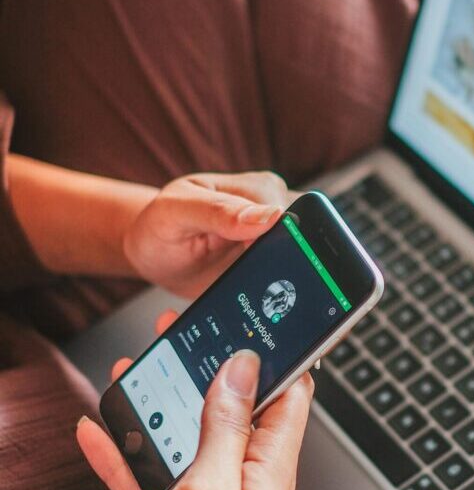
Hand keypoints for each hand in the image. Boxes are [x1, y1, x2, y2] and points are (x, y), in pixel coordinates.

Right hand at [77, 311, 313, 489]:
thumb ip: (227, 427)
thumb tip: (243, 366)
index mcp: (269, 466)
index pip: (288, 393)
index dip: (275, 355)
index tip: (254, 323)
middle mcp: (246, 476)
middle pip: (232, 408)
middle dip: (208, 368)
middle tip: (184, 334)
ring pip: (189, 436)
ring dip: (163, 403)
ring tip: (139, 370)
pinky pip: (156, 475)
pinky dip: (130, 453)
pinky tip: (102, 433)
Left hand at [124, 172, 296, 297]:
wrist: (156, 257)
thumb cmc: (160, 227)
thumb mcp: (176, 212)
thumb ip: (219, 211)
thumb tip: (271, 216)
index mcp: (261, 190)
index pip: (291, 217)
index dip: (277, 242)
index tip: (247, 257)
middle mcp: (277, 215)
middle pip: (303, 244)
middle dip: (280, 267)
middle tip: (243, 279)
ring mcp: (277, 246)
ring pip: (301, 267)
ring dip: (276, 285)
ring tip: (239, 287)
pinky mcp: (272, 272)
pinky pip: (286, 286)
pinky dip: (270, 299)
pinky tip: (246, 299)